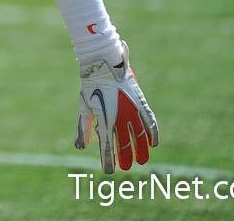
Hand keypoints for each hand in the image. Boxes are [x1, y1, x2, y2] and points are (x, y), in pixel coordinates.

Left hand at [74, 41, 158, 172]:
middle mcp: (119, 117)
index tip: (109, 171)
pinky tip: (153, 143)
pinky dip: (152, 133)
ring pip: (139, 136)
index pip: (106, 146)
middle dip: (125, 157)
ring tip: (142, 160)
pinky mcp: (140, 102)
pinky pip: (150, 121)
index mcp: (103, 119)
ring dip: (141, 149)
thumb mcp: (84, 107)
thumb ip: (84, 128)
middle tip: (126, 167)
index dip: (108, 160)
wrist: (103, 63)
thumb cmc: (91, 86)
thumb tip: (80, 147)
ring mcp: (131, 110)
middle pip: (123, 143)